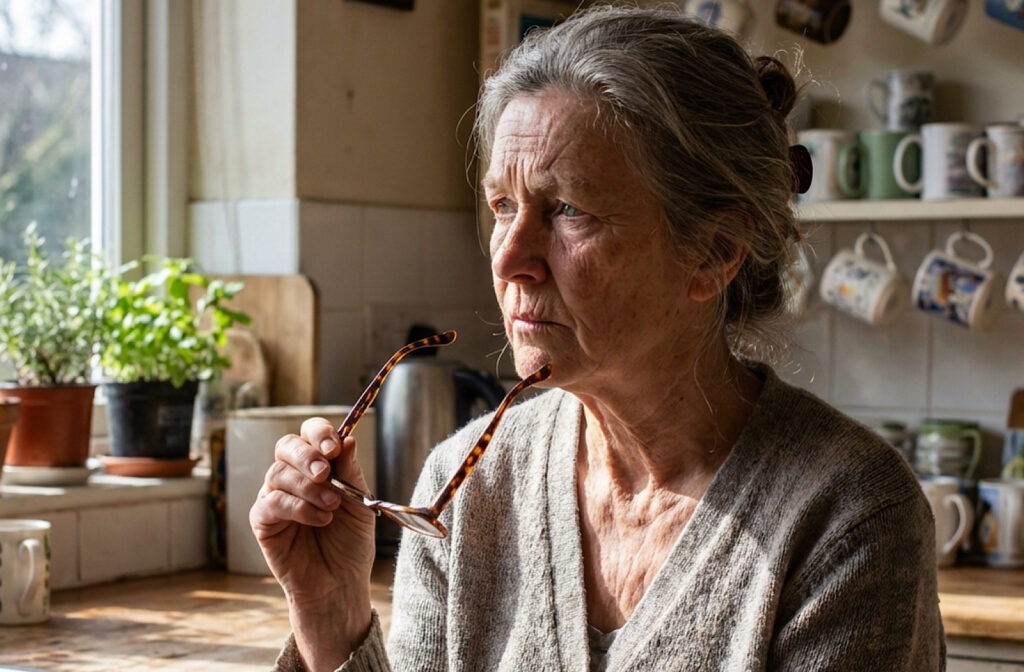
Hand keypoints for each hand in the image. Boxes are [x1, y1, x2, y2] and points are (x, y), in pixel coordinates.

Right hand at [250, 417, 374, 666]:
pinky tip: (320, 520)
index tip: (334, 446)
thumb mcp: (359, 502)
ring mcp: (274, 497)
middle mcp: (292, 477)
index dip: (319, 433)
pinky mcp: (263, 522)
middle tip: (325, 473)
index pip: (309, 434)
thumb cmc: (350, 541)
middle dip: (307, 455)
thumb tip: (348, 438)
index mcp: (317, 466)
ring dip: (308, 488)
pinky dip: (298, 508)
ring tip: (332, 506)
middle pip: (286, 446)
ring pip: (278, 474)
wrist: (340, 582)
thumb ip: (350, 472)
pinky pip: (271, 503)